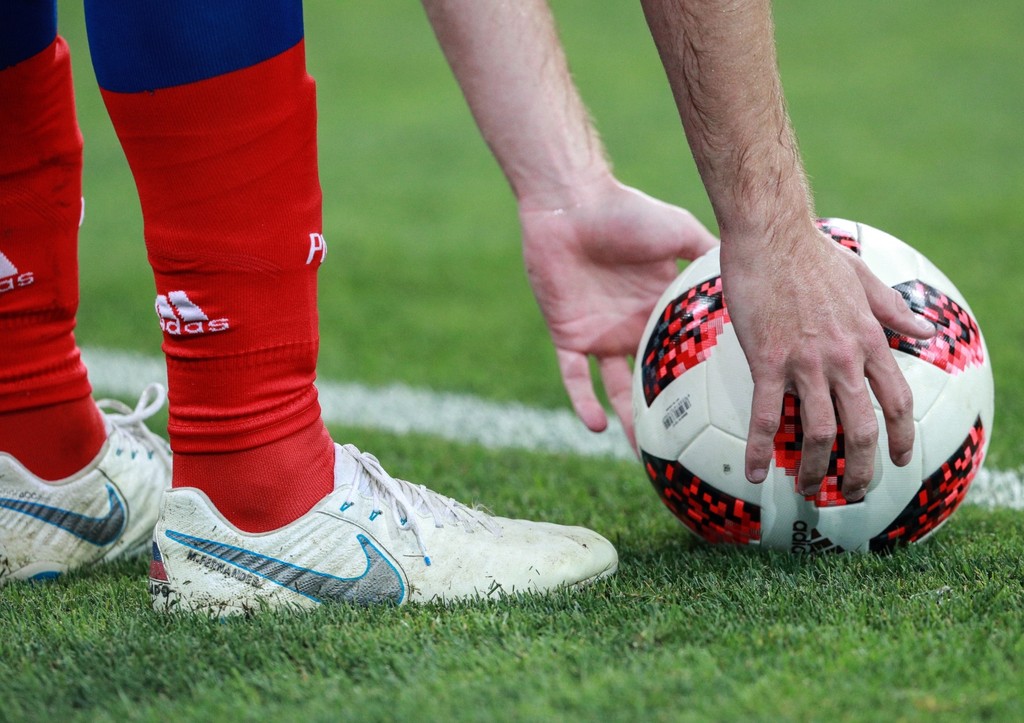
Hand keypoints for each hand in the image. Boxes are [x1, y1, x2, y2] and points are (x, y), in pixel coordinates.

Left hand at [521, 177, 717, 447]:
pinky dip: (584, 402)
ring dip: (629, 421)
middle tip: (696, 444)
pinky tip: (599, 427)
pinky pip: (575, 379)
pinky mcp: (568, 336)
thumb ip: (712, 254)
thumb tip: (760, 266)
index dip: (704, 376)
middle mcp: (633, 327)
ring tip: (646, 455)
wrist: (574, 203)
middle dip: (671, 413)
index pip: (686, 351)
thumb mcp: (682, 233)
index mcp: (661, 308)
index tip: (728, 399)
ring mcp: (600, 335)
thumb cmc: (628, 212)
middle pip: (655, 381)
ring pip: (617, 390)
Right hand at [721, 220, 936, 499]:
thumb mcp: (864, 279)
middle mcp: (844, 358)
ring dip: (815, 469)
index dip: (902, 436)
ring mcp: (805, 362)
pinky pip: (767, 415)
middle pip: (861, 429)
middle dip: (860, 470)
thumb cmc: (812, 253)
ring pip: (819, 432)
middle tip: (853, 492)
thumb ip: (893, 309)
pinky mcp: (768, 361)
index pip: (895, 400)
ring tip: (807, 490)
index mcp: (868, 340)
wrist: (771, 235)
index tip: (902, 460)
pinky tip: (755, 473)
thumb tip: (925, 329)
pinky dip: (761, 449)